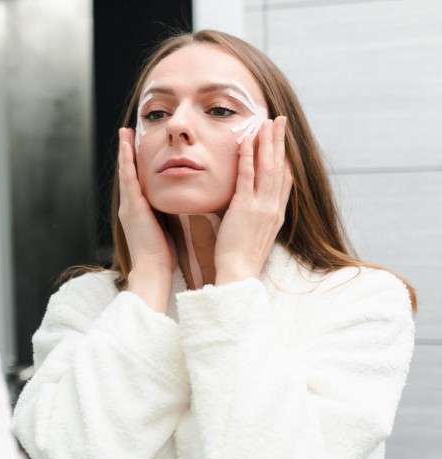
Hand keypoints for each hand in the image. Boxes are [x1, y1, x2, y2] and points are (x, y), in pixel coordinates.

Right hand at [117, 128, 174, 312]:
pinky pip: (128, 177)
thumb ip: (167, 217)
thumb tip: (180, 208)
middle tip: (126, 132)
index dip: (136, 164)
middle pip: (128, 173)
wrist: (152, 270)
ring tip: (124, 132)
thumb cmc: (162, 256)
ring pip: (126, 171)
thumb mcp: (165, 230)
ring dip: (124, 150)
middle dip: (126, 152)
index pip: (137, 182)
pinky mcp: (132, 206)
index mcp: (138, 212)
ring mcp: (128, 205)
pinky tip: (127, 145)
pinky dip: (126, 160)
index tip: (138, 147)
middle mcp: (129, 206)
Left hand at [214, 117, 292, 284]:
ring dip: (266, 143)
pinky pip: (247, 178)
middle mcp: (273, 207)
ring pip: (267, 168)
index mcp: (277, 213)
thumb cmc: (241, 256)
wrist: (238, 273)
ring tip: (266, 123)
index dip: (284, 156)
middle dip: (279, 142)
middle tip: (279, 120)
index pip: (285, 178)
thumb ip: (255, 214)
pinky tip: (245, 141)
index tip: (283, 138)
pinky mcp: (245, 208)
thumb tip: (248, 202)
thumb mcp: (254, 232)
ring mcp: (261, 207)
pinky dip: (247, 158)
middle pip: (279, 167)